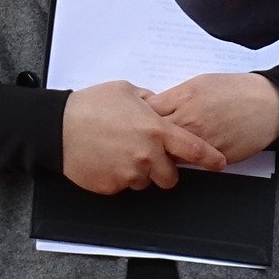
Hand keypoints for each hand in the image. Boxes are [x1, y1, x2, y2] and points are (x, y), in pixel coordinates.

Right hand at [61, 79, 226, 193]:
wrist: (58, 127)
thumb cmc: (92, 105)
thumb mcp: (128, 91)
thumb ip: (152, 102)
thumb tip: (161, 106)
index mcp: (156, 130)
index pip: (194, 149)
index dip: (210, 158)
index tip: (220, 163)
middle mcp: (147, 155)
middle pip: (171, 177)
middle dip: (165, 169)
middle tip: (150, 155)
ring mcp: (128, 173)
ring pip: (145, 182)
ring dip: (140, 172)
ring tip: (120, 151)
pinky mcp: (111, 187)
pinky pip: (123, 186)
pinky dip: (119, 177)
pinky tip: (107, 159)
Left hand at [147, 72, 278, 165]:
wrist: (268, 105)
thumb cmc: (235, 90)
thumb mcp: (201, 83)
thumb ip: (176, 97)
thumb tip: (154, 109)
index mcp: (184, 97)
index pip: (148, 111)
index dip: (140, 118)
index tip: (138, 122)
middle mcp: (189, 118)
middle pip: (153, 136)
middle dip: (147, 140)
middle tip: (144, 143)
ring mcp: (201, 139)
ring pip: (169, 154)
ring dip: (164, 155)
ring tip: (162, 153)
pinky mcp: (213, 156)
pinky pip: (190, 164)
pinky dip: (184, 162)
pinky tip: (185, 157)